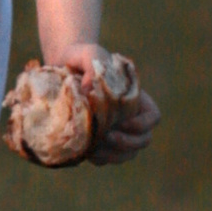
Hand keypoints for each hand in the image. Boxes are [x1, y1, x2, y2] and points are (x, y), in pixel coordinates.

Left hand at [2, 45, 159, 169]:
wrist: (58, 70)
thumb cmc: (78, 58)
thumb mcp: (86, 51)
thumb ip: (92, 61)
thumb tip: (89, 89)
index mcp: (135, 98)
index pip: (153, 117)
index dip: (143, 124)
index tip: (123, 121)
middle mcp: (130, 117)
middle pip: (143, 140)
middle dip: (128, 143)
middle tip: (107, 137)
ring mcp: (116, 132)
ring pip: (126, 154)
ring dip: (113, 155)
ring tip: (94, 148)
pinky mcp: (98, 141)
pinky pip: (106, 158)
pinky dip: (98, 158)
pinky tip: (84, 150)